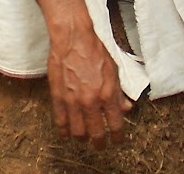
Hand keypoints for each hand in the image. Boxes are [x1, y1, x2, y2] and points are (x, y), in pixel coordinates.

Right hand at [47, 26, 130, 147]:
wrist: (73, 38)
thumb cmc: (95, 50)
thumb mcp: (114, 70)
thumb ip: (119, 92)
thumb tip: (126, 108)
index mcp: (107, 94)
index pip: (116, 125)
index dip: (118, 137)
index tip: (117, 140)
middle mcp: (90, 101)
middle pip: (96, 133)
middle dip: (100, 143)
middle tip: (100, 145)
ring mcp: (73, 101)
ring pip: (78, 132)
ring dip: (82, 138)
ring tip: (84, 138)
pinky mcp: (58, 97)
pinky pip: (60, 122)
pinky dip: (64, 131)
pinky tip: (67, 133)